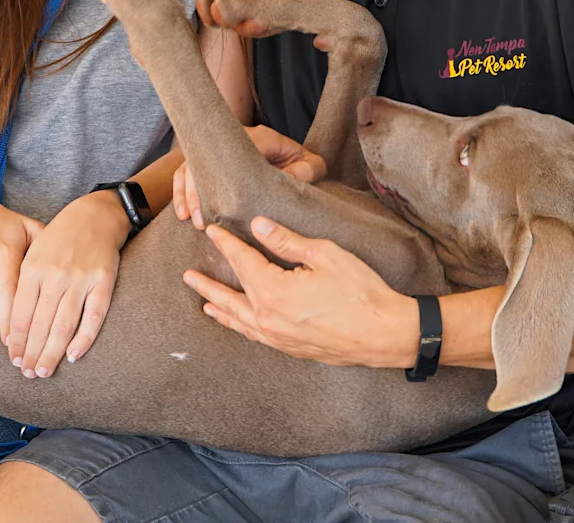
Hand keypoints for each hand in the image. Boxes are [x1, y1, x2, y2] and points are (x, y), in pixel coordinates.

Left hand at [6, 192, 129, 378]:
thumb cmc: (58, 239)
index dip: (16, 341)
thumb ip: (21, 286)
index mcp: (32, 269)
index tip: (13, 359)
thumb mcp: (32, 255)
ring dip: (52, 353)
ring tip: (44, 371)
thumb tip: (9, 327)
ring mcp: (81, 279)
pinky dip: (83, 339)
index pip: (20, 314)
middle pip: (40, 324)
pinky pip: (93, 317)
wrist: (94, 216)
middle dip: (31, 353)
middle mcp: (55, 275)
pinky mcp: (104, 282)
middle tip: (27, 373)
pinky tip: (74, 356)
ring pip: (63, 325)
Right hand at [171, 126, 325, 228]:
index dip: (221, 176)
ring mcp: (218, 150)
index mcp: (258, 137)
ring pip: (190, 167)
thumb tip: (283, 182)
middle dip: (199, 191)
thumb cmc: (300, 161)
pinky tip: (182, 212)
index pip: (231, 151)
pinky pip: (185, 172)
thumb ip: (305, 171)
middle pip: (204, 160)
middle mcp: (233, 140)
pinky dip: (181, 191)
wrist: (294, 153)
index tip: (219, 201)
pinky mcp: (209, 161)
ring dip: (188, 194)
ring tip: (192, 219)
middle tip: (201, 219)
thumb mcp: (310, 164)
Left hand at [182, 217, 417, 367]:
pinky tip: (238, 323)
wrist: (385, 334)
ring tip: (203, 302)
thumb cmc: (360, 292)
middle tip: (188, 275)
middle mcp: (268, 319)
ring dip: (220, 308)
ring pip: (239, 321)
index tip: (212, 231)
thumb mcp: (323, 254)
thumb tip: (257, 225)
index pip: (242, 261)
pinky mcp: (291, 349)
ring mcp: (278, 338)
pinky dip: (240, 327)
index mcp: (273, 292)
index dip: (226, 243)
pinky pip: (255, 337)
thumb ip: (285, 240)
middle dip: (208, 283)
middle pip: (230, 296)